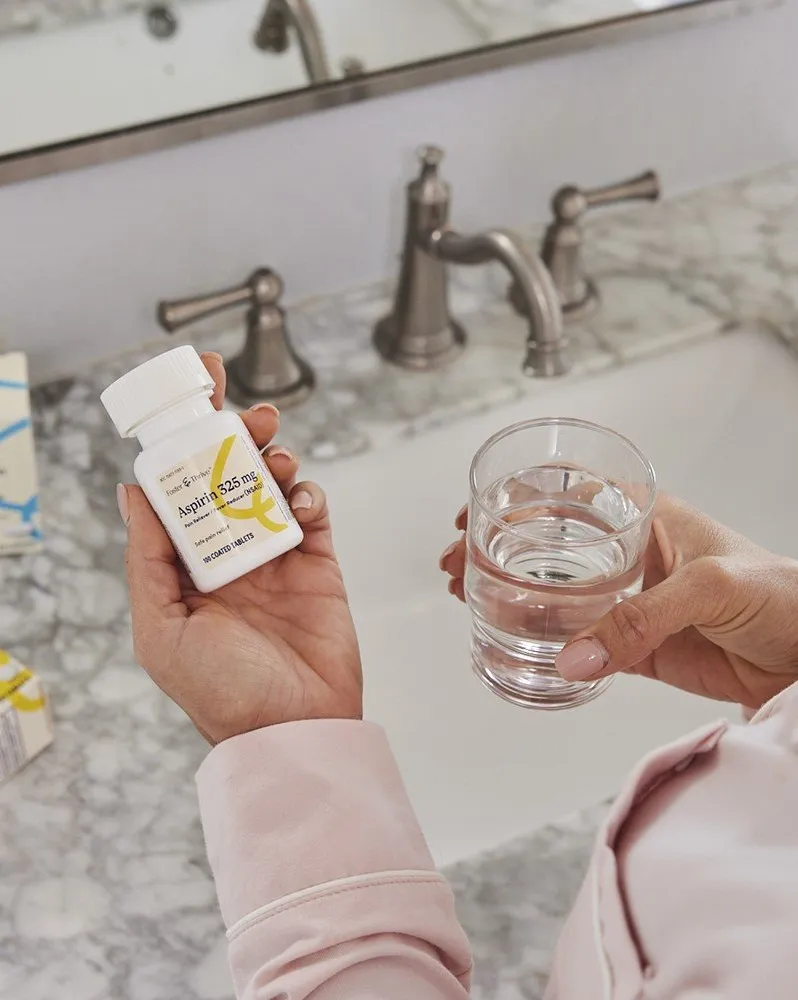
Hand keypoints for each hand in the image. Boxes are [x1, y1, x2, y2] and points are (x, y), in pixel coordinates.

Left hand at [120, 352, 361, 744]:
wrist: (293, 727)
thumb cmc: (219, 690)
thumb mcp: (161, 628)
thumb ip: (147, 559)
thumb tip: (131, 491)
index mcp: (185, 566)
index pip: (181, 491)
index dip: (185, 445)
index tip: (192, 400)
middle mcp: (229, 553)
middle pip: (231, 477)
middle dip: (238, 437)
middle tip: (249, 411)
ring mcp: (275, 556)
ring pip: (274, 486)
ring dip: (275, 456)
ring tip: (276, 448)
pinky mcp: (317, 563)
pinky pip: (313, 512)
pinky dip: (309, 493)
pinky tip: (301, 498)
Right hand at [440, 495, 797, 709]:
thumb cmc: (782, 594)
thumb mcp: (711, 586)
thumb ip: (643, 618)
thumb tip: (576, 655)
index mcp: (648, 519)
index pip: (570, 497)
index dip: (518, 499)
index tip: (475, 512)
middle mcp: (631, 556)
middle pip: (549, 547)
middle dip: (497, 550)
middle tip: (457, 564)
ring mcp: (630, 603)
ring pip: (556, 596)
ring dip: (511, 596)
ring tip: (469, 599)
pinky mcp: (637, 649)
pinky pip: (581, 646)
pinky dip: (545, 646)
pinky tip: (515, 644)